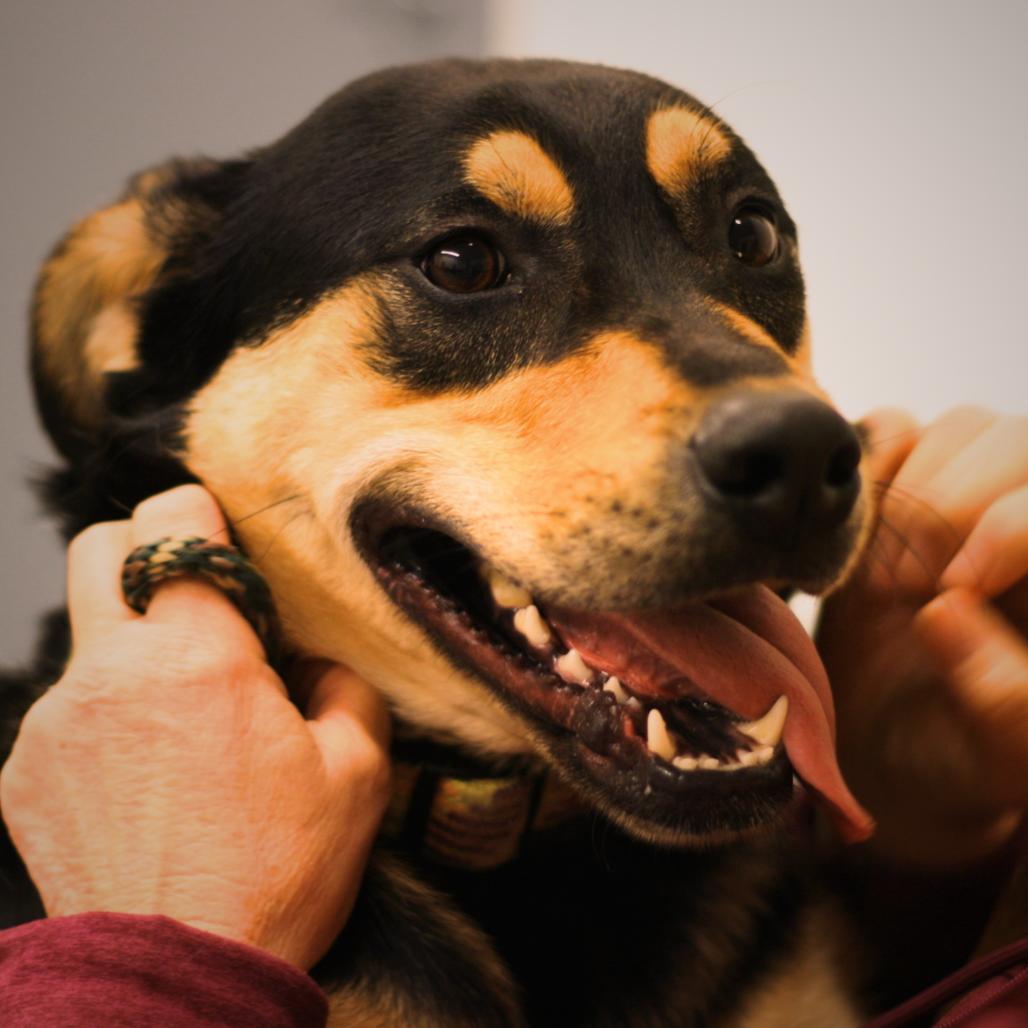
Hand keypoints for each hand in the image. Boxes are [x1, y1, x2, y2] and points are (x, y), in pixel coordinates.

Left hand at [0, 485, 390, 969]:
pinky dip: (108, 718)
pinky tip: (149, 778)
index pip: (172, 518)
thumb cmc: (276, 875)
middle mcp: (109, 675)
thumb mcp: (356, 775)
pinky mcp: (23, 771)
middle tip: (198, 606)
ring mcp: (54, 724)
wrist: (177, 979)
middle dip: (146, 555)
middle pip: (97, 549)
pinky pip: (68, 710)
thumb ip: (344, 687)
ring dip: (135, 652)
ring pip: (87, 637)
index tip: (230, 550)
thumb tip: (312, 662)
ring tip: (184, 725)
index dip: (203, 514)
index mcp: (196, 659)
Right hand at [818, 408, 1027, 863]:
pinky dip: (868, 466)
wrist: (883, 747)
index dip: (1011, 528)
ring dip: (909, 494)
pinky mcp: (900, 490)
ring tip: (875, 581)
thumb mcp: (1005, 756)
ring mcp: (967, 498)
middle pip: (1017, 442)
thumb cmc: (959, 756)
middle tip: (899, 587)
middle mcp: (1026, 524)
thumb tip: (947, 612)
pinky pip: (892, 430)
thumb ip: (1007, 701)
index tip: (950, 591)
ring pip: (964, 430)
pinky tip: (849, 533)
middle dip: (953, 504)